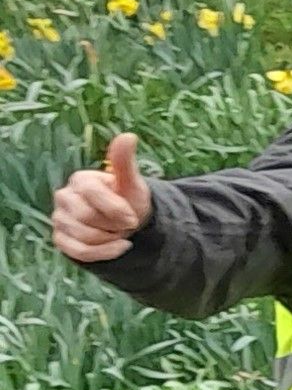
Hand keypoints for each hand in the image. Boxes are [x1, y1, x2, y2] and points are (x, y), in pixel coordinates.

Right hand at [48, 132, 151, 264]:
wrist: (128, 222)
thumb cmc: (128, 199)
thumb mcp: (132, 182)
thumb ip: (125, 162)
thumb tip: (129, 136)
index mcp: (80, 180)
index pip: (93, 194)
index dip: (117, 210)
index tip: (133, 217)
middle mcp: (64, 197)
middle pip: (87, 218)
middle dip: (114, 226)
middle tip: (126, 224)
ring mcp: (59, 219)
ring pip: (84, 237)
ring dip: (111, 240)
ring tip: (119, 232)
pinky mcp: (60, 239)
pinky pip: (79, 252)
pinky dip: (104, 253)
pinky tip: (119, 247)